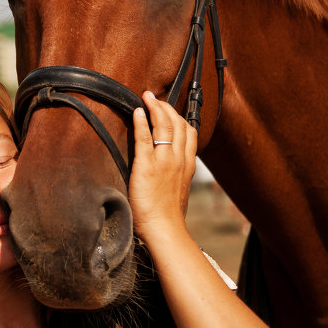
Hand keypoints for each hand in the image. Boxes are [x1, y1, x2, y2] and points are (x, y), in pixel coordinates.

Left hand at [128, 91, 196, 241]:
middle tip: (155, 98)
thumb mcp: (180, 192)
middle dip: (166, 107)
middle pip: (177, 124)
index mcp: (187, 166)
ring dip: (155, 108)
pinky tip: (137, 112)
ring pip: (164, 126)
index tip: (171, 111)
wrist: (164, 229)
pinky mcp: (146, 166)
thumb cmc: (169, 217)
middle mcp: (178, 159)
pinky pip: (144, 138)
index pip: (189, 133)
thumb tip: (173, 175)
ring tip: (147, 97)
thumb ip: (178, 178)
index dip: (180, 118)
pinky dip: (141, 122)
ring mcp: (163, 161)